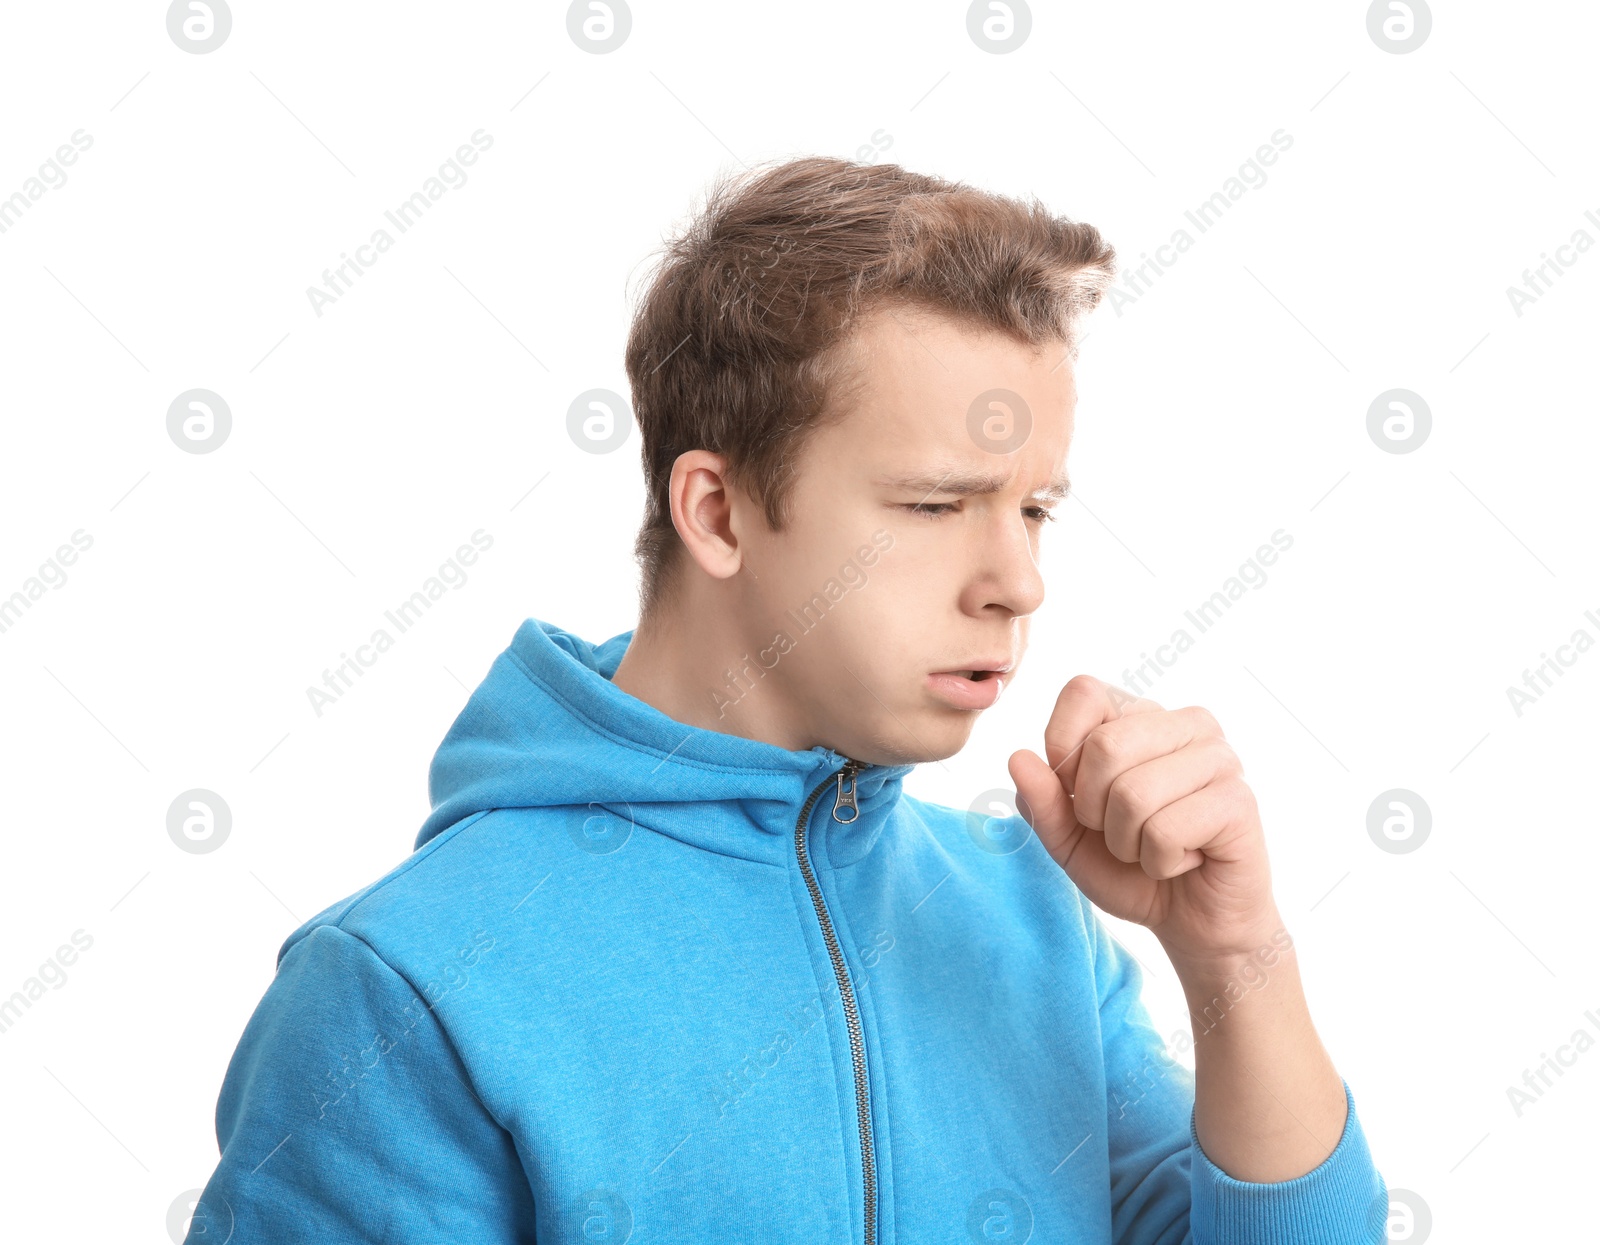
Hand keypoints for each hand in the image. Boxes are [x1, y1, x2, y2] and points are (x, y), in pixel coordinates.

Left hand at [1008, 674, 1278, 969]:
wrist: (1193, 922)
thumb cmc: (1130, 870)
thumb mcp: (1067, 839)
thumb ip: (1040, 801)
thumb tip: (1018, 758)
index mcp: (1140, 715)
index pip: (1083, 693)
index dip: (1064, 750)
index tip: (1082, 794)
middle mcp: (1186, 723)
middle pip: (1104, 746)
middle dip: (1094, 810)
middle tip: (1124, 832)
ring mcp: (1219, 757)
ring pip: (1133, 793)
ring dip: (1128, 842)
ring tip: (1155, 848)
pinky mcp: (1238, 800)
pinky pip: (1166, 831)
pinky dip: (1160, 862)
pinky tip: (1185, 860)